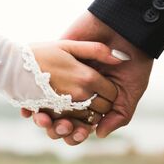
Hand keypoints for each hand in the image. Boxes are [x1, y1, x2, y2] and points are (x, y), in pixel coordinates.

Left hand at [22, 12, 153, 143]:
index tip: (76, 134)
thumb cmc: (135, 60)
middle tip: (62, 127)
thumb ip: (119, 115)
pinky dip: (29, 100)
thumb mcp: (132, 91)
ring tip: (45, 119)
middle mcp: (77, 93)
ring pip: (46, 107)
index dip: (76, 134)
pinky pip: (35, 85)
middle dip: (58, 129)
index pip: (80, 125)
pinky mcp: (54, 63)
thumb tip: (98, 134)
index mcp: (94, 102)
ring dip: (43, 119)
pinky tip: (29, 110)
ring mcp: (64, 79)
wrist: (127, 28)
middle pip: (61, 120)